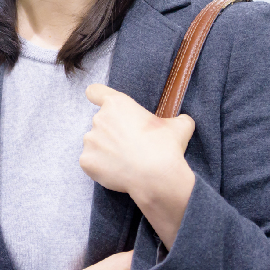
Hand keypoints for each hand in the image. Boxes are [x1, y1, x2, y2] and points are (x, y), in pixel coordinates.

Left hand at [81, 84, 196, 247]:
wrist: (156, 177)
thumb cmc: (166, 148)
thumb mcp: (180, 126)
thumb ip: (177, 119)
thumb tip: (183, 121)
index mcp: (117, 104)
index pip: (95, 92)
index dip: (98, 97)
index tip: (101, 103)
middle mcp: (99, 119)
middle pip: (101, 123)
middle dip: (112, 133)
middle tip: (131, 146)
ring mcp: (90, 140)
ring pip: (95, 143)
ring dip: (105, 150)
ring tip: (126, 162)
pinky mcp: (86, 160)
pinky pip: (90, 162)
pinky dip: (100, 167)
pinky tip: (117, 172)